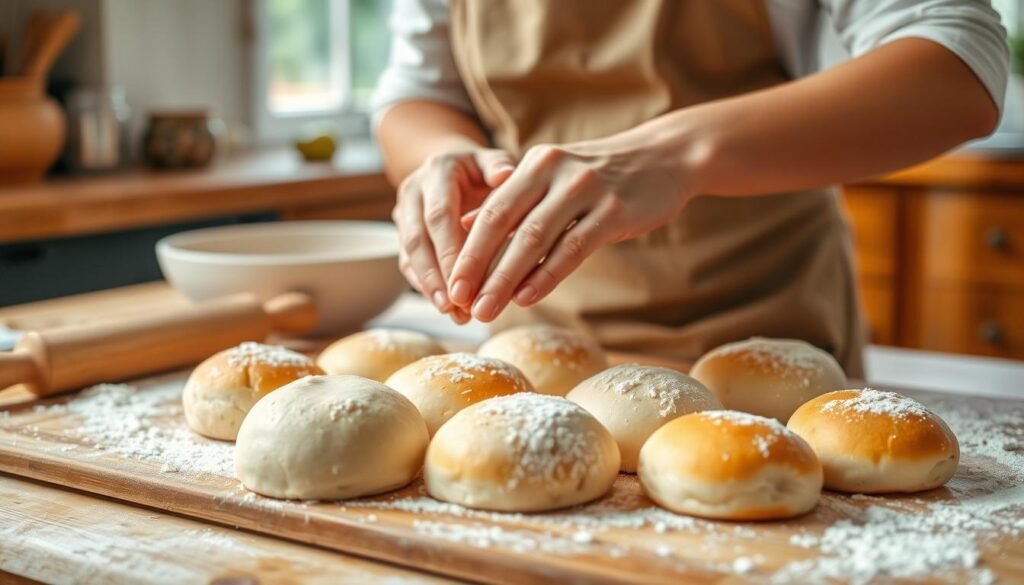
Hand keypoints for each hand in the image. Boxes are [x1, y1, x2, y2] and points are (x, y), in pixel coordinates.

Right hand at [392, 146, 514, 322]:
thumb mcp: (495, 161)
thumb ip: (500, 168)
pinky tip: (446, 308)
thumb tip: (506, 175)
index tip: (465, 280)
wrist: (455, 166)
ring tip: (454, 313)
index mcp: (438, 170)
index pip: (439, 214)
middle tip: (456, 305)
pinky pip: (408, 263)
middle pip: (418, 238)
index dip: (449, 250)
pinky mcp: (403, 232)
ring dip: (429, 287)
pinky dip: (426, 287)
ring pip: (409, 254)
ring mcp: (404, 212)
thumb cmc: (484, 169)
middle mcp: (414, 190)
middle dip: (436, 275)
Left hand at [447, 136, 700, 321]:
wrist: (666, 158)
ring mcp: (585, 189)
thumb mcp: (553, 178)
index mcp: (534, 164)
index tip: (450, 286)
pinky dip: (547, 275)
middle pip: (504, 224)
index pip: (490, 211)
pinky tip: (527, 297)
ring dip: (506, 279)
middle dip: (478, 267)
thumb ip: (510, 201)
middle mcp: (554, 171)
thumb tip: (462, 228)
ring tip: (487, 309)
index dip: (466, 251)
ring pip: (534, 239)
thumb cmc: (602, 176)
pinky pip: (573, 248)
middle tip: (460, 303)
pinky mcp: (614, 211)